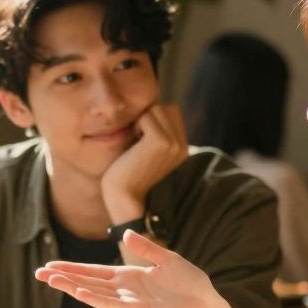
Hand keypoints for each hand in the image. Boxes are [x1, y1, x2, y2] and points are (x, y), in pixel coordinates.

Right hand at [36, 229, 222, 307]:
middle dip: (63, 278)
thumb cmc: (189, 282)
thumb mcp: (166, 257)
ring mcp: (129, 301)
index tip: (50, 266)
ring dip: (72, 287)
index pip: (94, 272)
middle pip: (87, 282)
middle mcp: (124, 289)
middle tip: (38, 274)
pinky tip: (78, 292)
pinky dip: (94, 298)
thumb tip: (125, 233)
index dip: (72, 268)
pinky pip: (111, 305)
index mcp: (129, 276)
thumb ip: (145, 247)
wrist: (207, 302)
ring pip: (94, 293)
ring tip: (50, 281)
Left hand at [100, 104, 188, 220]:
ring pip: (157, 109)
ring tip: (136, 142)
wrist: (125, 199)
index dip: (154, 119)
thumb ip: (156, 133)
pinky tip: (132, 144)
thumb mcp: (148, 153)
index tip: (142, 139)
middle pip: (167, 108)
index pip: (173, 112)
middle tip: (137, 140)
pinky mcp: (161, 142)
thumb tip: (150, 108)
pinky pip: (147, 115)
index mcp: (182, 149)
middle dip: (149, 117)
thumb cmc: (128, 176)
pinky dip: (136, 124)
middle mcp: (182, 146)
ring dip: (142, 120)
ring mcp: (173, 143)